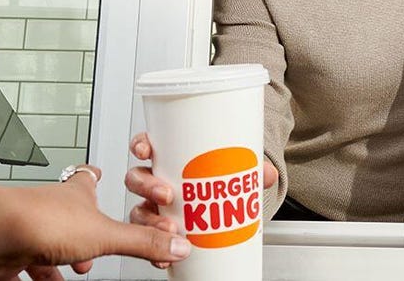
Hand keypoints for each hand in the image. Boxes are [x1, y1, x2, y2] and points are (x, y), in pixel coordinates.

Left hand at [0, 165, 191, 280]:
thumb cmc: (39, 220)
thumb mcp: (105, 236)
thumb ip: (141, 242)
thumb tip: (175, 245)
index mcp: (75, 195)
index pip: (87, 178)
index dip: (94, 176)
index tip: (98, 173)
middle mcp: (50, 208)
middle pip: (67, 216)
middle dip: (81, 234)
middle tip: (92, 247)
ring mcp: (28, 229)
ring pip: (46, 244)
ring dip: (60, 260)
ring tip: (72, 273)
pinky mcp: (10, 254)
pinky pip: (24, 267)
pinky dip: (38, 276)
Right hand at [126, 133, 277, 269]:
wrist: (222, 207)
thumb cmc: (218, 182)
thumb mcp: (233, 171)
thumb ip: (251, 170)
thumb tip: (266, 174)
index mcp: (168, 160)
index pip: (146, 146)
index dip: (140, 145)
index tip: (145, 150)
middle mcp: (156, 183)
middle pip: (137, 179)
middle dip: (147, 186)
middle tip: (167, 194)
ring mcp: (154, 208)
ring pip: (138, 212)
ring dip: (149, 221)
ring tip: (171, 228)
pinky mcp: (158, 233)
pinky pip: (148, 243)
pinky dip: (154, 252)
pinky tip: (164, 258)